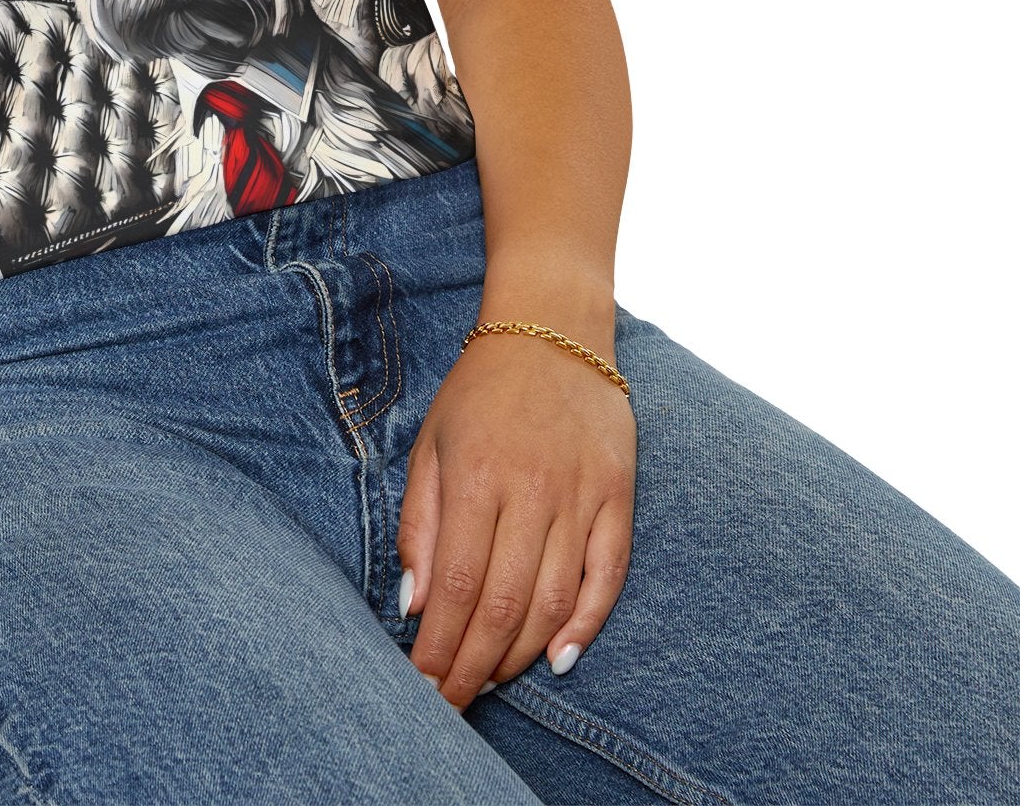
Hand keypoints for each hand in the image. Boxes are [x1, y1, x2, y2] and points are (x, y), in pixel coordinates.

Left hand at [397, 324, 636, 709]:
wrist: (552, 330)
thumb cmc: (480, 391)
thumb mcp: (431, 444)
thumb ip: (420, 524)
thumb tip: (414, 603)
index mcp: (476, 476)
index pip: (457, 585)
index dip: (440, 645)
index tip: (423, 684)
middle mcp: (531, 490)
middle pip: (504, 604)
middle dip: (474, 665)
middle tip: (452, 703)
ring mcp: (580, 495)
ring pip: (554, 600)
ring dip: (521, 654)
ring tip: (491, 682)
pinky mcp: (619, 496)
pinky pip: (608, 575)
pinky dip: (586, 624)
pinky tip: (559, 658)